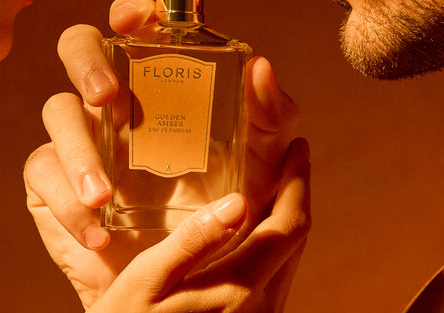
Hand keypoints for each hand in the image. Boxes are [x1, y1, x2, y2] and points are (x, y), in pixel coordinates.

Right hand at [24, 0, 306, 308]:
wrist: (193, 280)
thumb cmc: (228, 208)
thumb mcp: (263, 163)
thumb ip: (270, 116)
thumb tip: (260, 68)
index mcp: (160, 78)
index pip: (134, 24)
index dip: (129, 11)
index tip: (135, 19)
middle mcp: (114, 97)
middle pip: (77, 47)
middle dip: (86, 61)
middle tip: (108, 96)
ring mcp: (80, 136)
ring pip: (57, 114)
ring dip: (77, 151)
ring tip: (104, 195)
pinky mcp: (53, 182)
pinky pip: (44, 175)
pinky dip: (69, 206)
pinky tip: (100, 234)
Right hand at [85, 141, 308, 311]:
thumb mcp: (145, 282)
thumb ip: (193, 242)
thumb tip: (238, 202)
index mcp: (239, 288)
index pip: (291, 224)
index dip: (298, 181)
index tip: (298, 147)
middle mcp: (260, 308)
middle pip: (295, 240)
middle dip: (295, 194)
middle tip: (287, 159)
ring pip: (286, 262)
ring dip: (284, 222)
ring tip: (270, 187)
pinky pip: (272, 280)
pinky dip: (270, 247)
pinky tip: (248, 234)